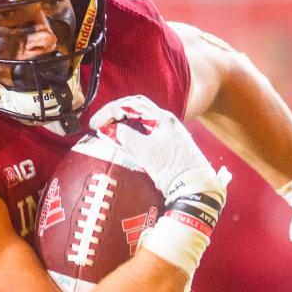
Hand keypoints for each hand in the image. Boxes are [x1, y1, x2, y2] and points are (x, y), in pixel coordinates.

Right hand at [89, 95, 220, 201]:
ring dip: (124, 122)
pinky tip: (125, 142)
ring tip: (109, 132)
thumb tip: (116, 130)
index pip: (131, 104)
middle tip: (100, 124)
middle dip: (116, 113)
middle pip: (136, 108)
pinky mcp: (169, 145)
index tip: (96, 124)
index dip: (109, 111)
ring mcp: (169, 132)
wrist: (195, 187)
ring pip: (142, 120)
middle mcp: (167, 121)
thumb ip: (127, 137)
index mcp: (162, 118)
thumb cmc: (173, 169)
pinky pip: (147, 132)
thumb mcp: (145, 152)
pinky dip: (133, 133)